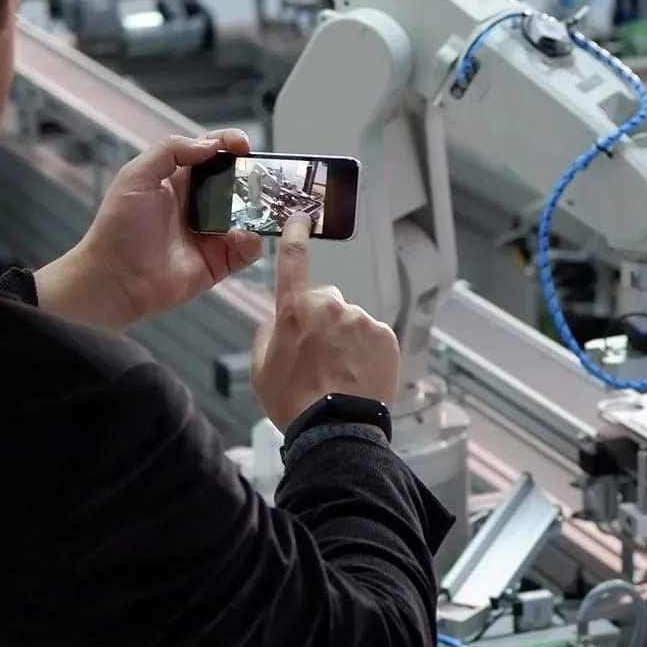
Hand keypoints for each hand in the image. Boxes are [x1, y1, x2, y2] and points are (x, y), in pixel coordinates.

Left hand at [36, 130, 264, 331]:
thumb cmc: (119, 226)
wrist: (115, 279)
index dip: (228, 144)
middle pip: (236, 182)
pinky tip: (240, 238)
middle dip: (254, 177)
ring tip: (260, 208)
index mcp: (178, 180)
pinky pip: (247, 249)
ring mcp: (211, 234)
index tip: (245, 145)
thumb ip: (171, 151)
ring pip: (248, 215)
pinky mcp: (219, 262)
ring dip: (258, 210)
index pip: (210, 153)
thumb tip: (211, 146)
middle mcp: (199, 204)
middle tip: (267, 177)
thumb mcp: (137, 176)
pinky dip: (251, 242)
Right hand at [251, 214, 400, 426]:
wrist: (336, 428)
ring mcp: (361, 320)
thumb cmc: (295, 402)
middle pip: (326, 301)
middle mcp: (331, 307)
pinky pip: (373, 336)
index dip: (296, 234)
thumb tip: (278, 322)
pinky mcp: (385, 336)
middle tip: (319, 355)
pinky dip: (367, 352)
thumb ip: (267, 334)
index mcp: (294, 310)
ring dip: (346, 339)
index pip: (293, 260)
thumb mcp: (260, 369)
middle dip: (322, 320)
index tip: (301, 217)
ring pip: (351, 321)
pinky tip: (358, 375)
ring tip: (340, 373)